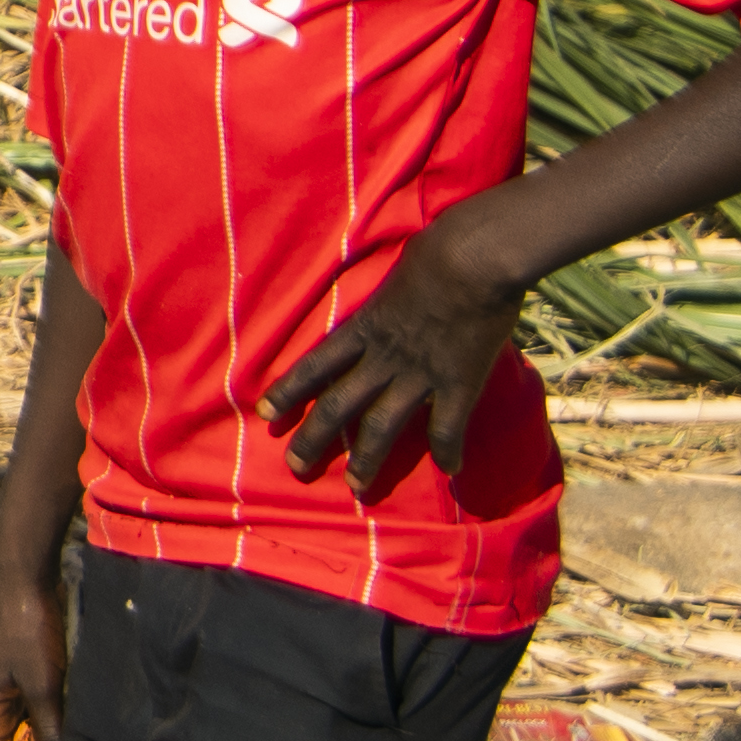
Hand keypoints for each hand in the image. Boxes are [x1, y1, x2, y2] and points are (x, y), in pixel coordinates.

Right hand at [0, 569, 62, 740]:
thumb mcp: (43, 685)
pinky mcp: (17, 671)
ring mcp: (1, 685)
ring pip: (22, 724)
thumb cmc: (28, 634)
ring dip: (43, 737)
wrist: (24, 581)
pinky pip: (29, 705)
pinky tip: (69, 722)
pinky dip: (46, 717)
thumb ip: (49, 728)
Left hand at [263, 203, 530, 494]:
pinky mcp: (458, 382)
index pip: (315, 365)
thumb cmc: (436, 254)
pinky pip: (448, 426)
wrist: (474, 258)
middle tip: (296, 467)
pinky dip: (448, 450)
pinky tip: (449, 471)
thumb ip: (386, 300)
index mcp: (365, 328)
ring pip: (383, 425)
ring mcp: (420, 373)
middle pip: (339, 404)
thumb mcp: (395, 276)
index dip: (289, 391)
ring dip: (368, 458)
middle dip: (314, 438)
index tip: (266, 414)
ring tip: (357, 487)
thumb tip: (390, 299)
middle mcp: (384, 356)